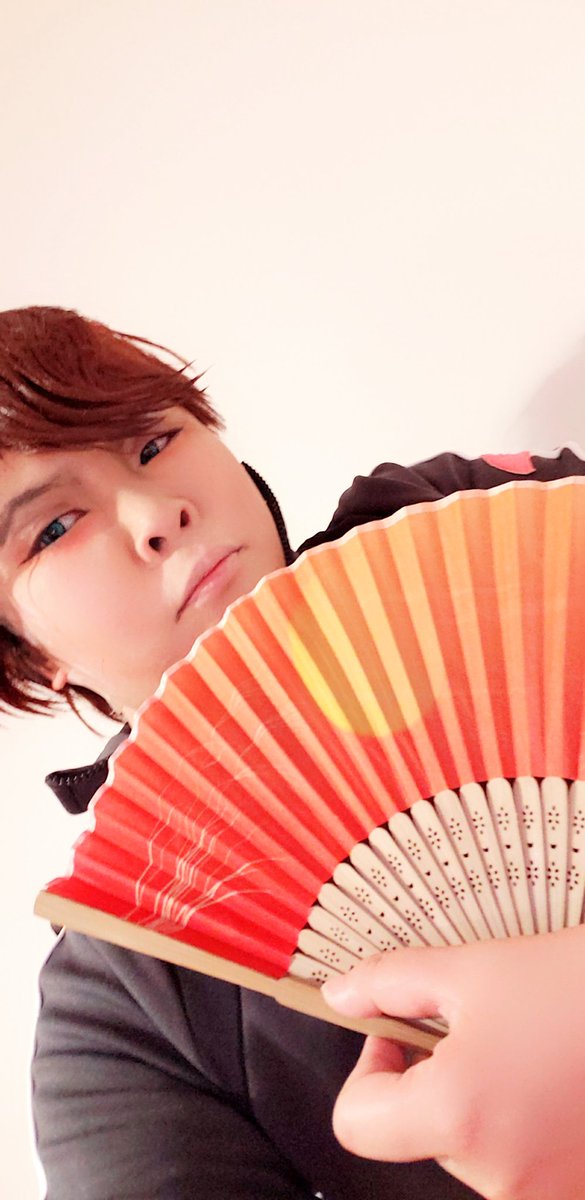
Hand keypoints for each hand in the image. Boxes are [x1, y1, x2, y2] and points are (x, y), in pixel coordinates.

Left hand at [322, 926, 584, 1199]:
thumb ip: (388, 983)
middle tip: (479, 1030)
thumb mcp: (470, 969)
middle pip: (418, 1137)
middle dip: (434, 1081)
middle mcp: (499, 1178)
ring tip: (527, 1053)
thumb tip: (341, 996)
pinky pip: (519, 1166)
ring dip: (481, 1104)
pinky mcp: (575, 1192)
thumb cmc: (576, 985)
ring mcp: (545, 1195)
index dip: (366, 1072)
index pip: (354, 1126)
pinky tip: (552, 1083)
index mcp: (456, 1117)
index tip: (398, 1036)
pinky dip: (522, 1129)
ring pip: (471, 1150)